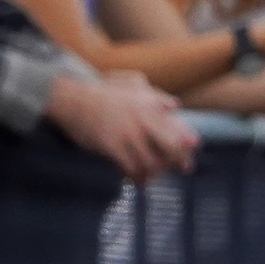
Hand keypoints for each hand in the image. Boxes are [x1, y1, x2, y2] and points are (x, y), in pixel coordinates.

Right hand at [45, 70, 196, 181]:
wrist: (71, 98)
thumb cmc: (102, 91)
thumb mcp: (131, 83)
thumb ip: (155, 94)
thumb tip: (176, 105)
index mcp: (150, 104)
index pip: (177, 127)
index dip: (188, 142)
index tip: (193, 150)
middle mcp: (143, 119)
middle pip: (171, 147)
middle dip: (178, 161)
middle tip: (183, 168)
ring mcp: (127, 133)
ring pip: (151, 162)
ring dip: (154, 172)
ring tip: (153, 175)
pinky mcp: (112, 146)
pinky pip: (131, 167)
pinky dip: (136, 176)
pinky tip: (137, 180)